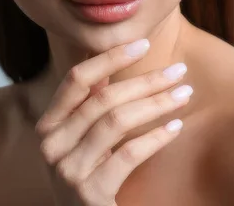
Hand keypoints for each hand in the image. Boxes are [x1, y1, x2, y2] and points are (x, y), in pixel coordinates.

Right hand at [35, 39, 191, 205]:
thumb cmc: (92, 176)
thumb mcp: (84, 138)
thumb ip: (91, 105)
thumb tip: (107, 58)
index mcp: (49, 125)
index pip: (76, 79)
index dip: (110, 57)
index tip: (143, 43)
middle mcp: (51, 146)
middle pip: (103, 98)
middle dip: (147, 80)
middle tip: (180, 71)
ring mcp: (67, 171)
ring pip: (116, 121)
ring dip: (157, 103)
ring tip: (185, 94)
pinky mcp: (88, 193)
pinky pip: (128, 154)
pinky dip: (156, 137)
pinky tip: (176, 127)